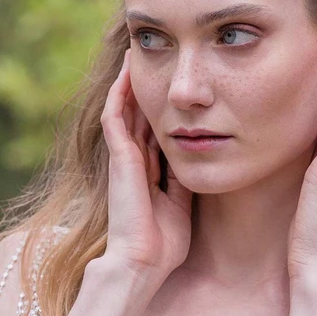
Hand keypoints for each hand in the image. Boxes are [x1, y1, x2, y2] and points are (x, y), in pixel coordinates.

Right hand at [99, 48, 193, 283]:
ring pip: (124, 110)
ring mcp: (123, 158)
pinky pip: (115, 117)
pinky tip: (126, 72)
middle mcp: (134, 161)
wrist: (143, 262)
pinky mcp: (118, 158)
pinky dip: (119, 93)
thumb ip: (185, 180)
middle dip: (145, 88)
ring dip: (129, 82)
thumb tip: (201, 157)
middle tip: (154, 57)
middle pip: (138, 114)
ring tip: (136, 53)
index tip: (175, 87)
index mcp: (150, 172)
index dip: (164, 108)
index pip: (156, 130)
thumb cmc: (163, 244)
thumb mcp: (183, 203)